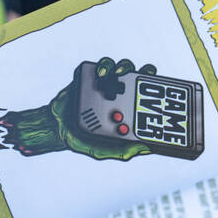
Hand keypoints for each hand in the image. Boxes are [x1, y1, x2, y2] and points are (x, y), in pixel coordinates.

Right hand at [0, 57, 158, 159]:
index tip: (161, 91)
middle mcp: (120, 94)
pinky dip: (104, 66)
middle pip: (139, 76)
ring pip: (122, 67)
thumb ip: (122, 152)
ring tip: (117, 75)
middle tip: (142, 77)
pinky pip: (102, 65)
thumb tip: (145, 149)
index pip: (148, 97)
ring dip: (124, 67)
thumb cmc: (82, 141)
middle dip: (145, 72)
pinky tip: (102, 75)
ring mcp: (106, 84)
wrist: (56, 128)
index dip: (159, 91)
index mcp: (128, 109)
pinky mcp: (91, 77)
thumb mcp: (103, 151)